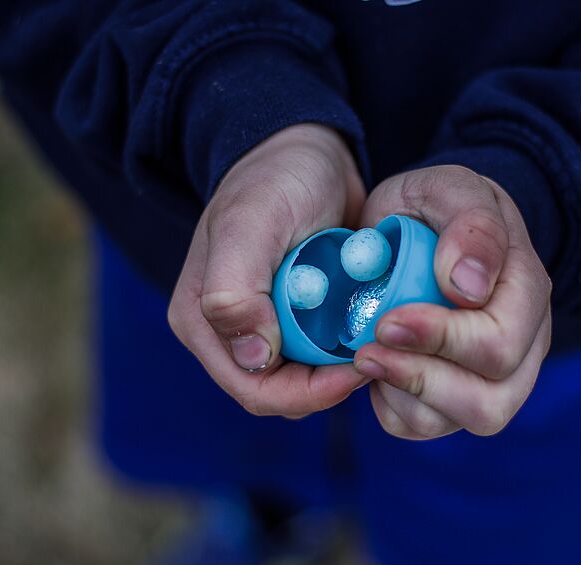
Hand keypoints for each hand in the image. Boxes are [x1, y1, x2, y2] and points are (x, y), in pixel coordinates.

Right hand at [168, 124, 367, 416]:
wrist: (306, 153)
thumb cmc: (274, 180)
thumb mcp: (251, 223)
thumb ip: (234, 290)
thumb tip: (252, 359)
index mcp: (202, 321)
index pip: (254, 388)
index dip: (307, 392)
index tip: (358, 364)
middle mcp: (229, 335)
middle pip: (281, 394)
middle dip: (328, 386)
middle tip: (377, 354)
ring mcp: (265, 330)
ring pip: (306, 382)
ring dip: (341, 371)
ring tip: (377, 338)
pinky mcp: (297, 323)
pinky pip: (323, 359)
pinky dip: (348, 352)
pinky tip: (374, 330)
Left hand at [353, 166, 551, 438]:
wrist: (423, 229)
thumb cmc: (436, 209)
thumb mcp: (448, 189)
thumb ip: (470, 224)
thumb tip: (469, 286)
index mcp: (526, 293)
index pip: (499, 344)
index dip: (441, 341)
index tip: (387, 320)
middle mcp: (523, 347)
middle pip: (490, 403)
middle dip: (419, 377)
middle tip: (366, 347)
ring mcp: (494, 380)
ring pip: (459, 423)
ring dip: (404, 395)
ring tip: (367, 355)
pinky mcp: (454, 400)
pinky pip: (424, 426)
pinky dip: (393, 406)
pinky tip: (380, 368)